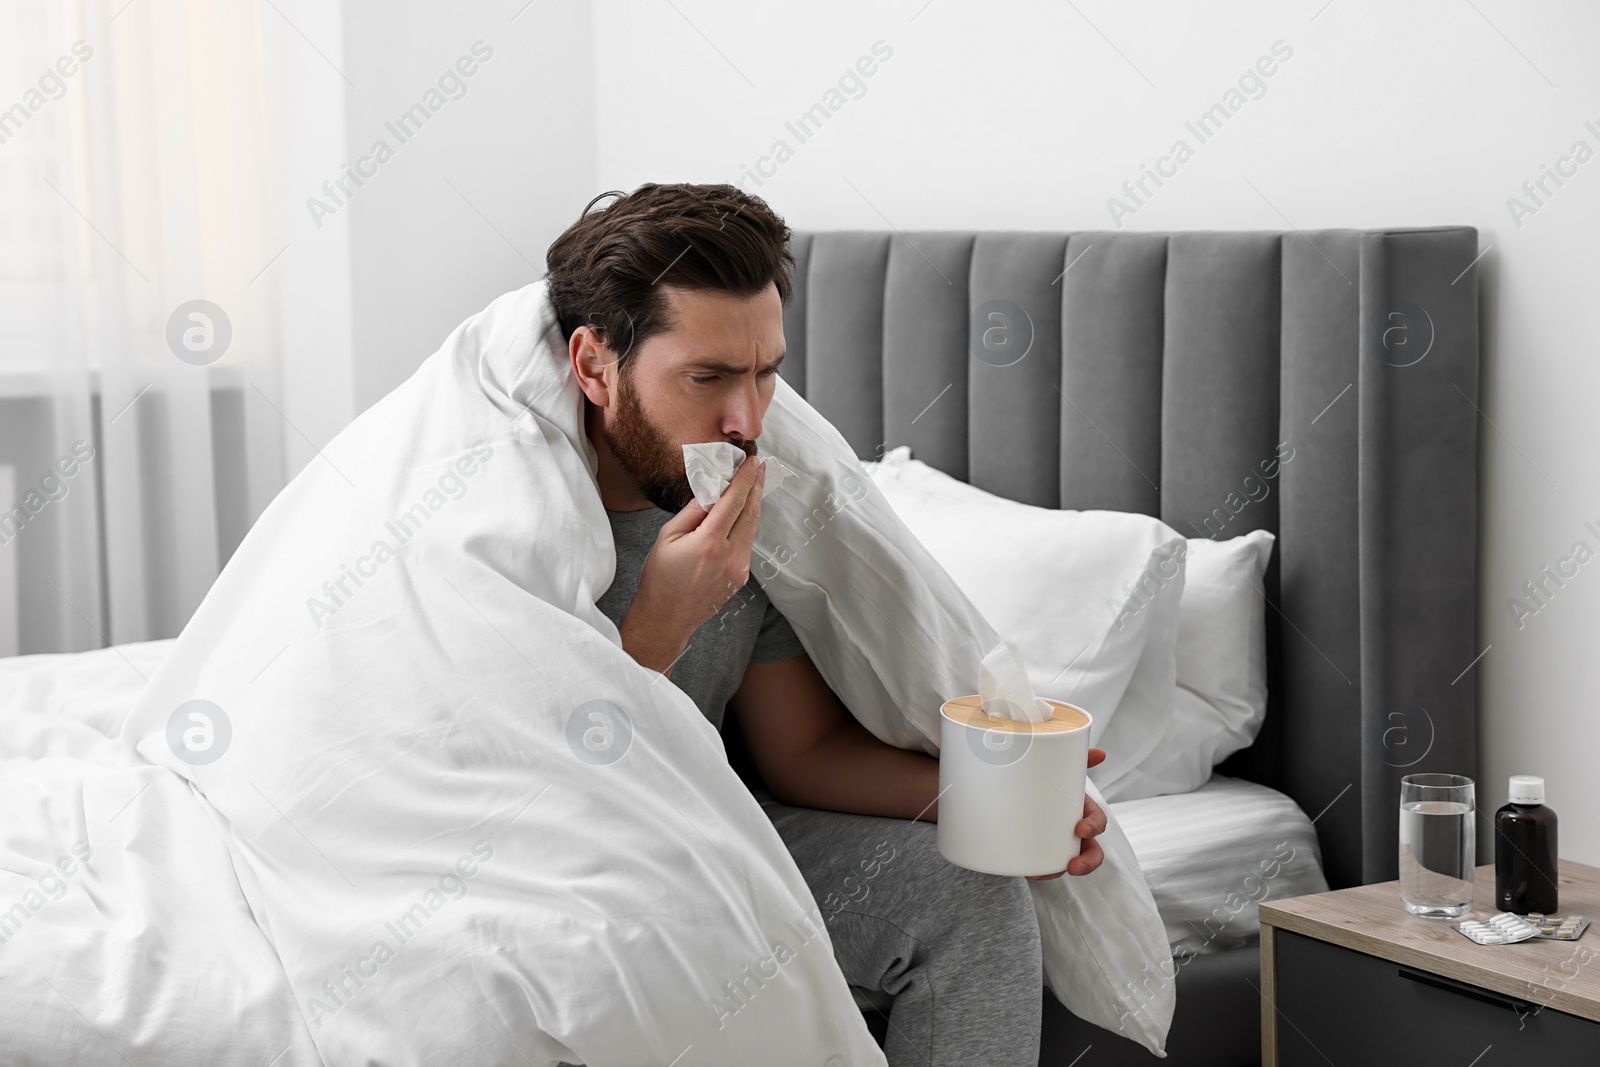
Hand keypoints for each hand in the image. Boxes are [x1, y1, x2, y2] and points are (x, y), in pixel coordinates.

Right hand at [618, 454, 765, 674]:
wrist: (667, 618)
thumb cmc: (661, 578)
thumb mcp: (668, 537)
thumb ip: (693, 511)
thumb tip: (712, 491)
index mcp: (710, 542)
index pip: (734, 501)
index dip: (745, 479)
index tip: (751, 462)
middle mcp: (730, 555)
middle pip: (750, 512)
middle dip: (756, 486)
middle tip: (759, 467)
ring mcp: (739, 568)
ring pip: (751, 528)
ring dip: (753, 504)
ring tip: (752, 485)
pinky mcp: (741, 576)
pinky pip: (747, 543)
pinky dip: (745, 525)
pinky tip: (739, 515)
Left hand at [1027, 747, 1107, 880]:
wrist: (1023, 789)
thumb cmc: (1049, 779)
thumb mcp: (1061, 769)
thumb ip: (1079, 759)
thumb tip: (1101, 753)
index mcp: (1083, 810)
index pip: (1098, 821)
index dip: (1093, 827)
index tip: (1080, 830)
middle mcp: (1076, 831)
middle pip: (1091, 852)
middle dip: (1087, 863)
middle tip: (1073, 867)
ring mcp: (1061, 843)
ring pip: (1068, 864)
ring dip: (1057, 872)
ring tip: (1040, 874)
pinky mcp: (1044, 850)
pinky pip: (1046, 866)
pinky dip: (1039, 871)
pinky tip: (1028, 871)